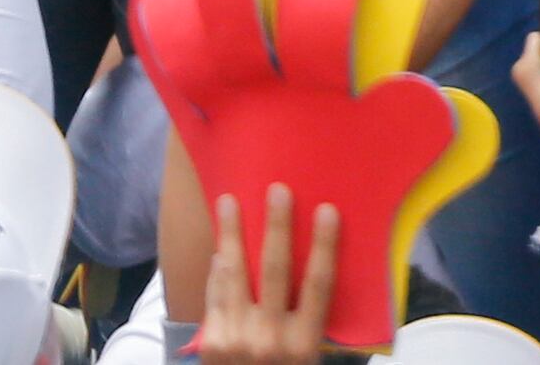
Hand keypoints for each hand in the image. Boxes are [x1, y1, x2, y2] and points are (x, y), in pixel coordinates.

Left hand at [201, 188, 345, 364]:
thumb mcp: (308, 356)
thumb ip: (309, 319)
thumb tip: (306, 262)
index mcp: (305, 342)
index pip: (318, 285)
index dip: (324, 245)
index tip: (327, 210)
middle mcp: (271, 339)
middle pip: (275, 271)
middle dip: (276, 227)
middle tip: (278, 190)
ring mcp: (237, 338)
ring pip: (235, 276)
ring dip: (232, 234)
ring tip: (229, 202)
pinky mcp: (211, 340)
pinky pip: (216, 294)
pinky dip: (218, 269)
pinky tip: (220, 246)